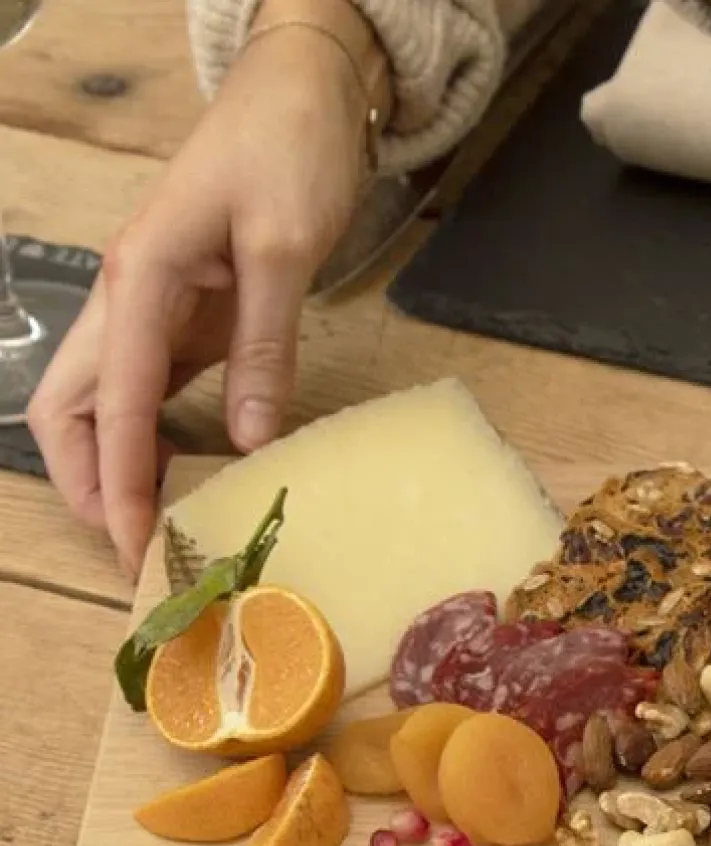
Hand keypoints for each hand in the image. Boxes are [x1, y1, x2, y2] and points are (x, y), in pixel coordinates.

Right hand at [29, 23, 370, 575]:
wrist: (302, 94)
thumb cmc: (287, 150)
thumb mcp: (282, 248)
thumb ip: (263, 344)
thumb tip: (252, 440)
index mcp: (137, 277)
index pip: (110, 403)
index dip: (120, 482)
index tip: (134, 546)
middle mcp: (128, 296)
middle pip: (69, 406)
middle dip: (88, 480)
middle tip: (133, 548)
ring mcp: (152, 307)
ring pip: (99, 401)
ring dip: (115, 464)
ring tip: (156, 526)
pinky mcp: (186, 315)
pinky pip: (149, 389)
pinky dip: (153, 438)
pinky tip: (187, 472)